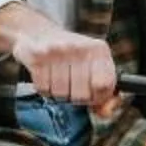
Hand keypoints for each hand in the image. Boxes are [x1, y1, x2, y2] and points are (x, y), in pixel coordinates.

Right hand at [0, 6, 119, 114]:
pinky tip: (47, 77)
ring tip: (58, 80)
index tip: (93, 94)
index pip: (105, 85)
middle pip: (82, 95)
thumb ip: (105, 93)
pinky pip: (44, 89)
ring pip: (62, 94)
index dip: (98, 97)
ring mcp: (58, 50)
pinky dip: (45, 90)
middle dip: (77, 98)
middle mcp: (80, 47)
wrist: (39, 32)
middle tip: (72, 87)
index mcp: (99, 50)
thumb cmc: (72, 56)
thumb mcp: (94, 67)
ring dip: (59, 94)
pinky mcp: (38, 56)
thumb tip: (107, 112)